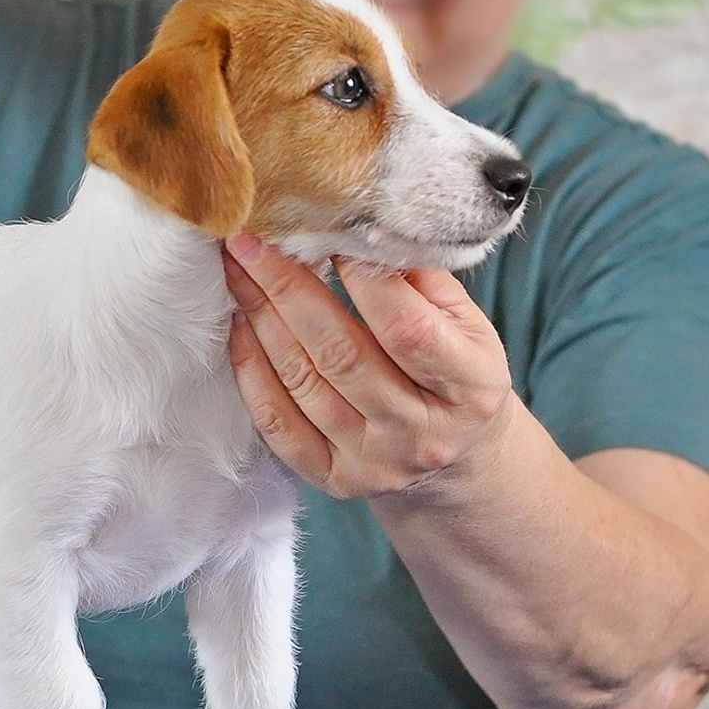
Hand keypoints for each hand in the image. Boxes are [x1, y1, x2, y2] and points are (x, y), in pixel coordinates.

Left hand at [222, 235, 515, 500]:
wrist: (457, 457)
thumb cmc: (455, 371)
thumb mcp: (469, 325)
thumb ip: (424, 280)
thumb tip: (365, 227)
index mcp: (471, 388)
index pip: (407, 328)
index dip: (362, 278)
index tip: (324, 231)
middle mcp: (422, 433)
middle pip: (342, 354)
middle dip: (288, 288)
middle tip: (251, 240)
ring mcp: (376, 462)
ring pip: (304, 383)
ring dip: (262, 320)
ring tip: (238, 271)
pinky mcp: (336, 480)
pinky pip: (278, 426)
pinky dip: (252, 372)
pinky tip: (240, 327)